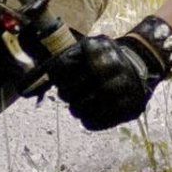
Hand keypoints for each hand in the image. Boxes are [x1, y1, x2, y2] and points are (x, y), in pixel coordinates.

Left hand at [47, 17, 171, 130]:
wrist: (142, 63)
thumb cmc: (104, 58)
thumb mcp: (85, 49)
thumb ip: (60, 63)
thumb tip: (29, 85)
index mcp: (96, 49)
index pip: (60, 70)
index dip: (57, 76)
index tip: (61, 77)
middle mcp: (110, 67)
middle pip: (68, 92)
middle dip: (66, 93)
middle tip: (70, 92)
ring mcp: (120, 89)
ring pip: (79, 109)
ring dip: (75, 108)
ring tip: (80, 103)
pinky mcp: (127, 107)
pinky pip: (94, 122)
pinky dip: (88, 120)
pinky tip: (91, 113)